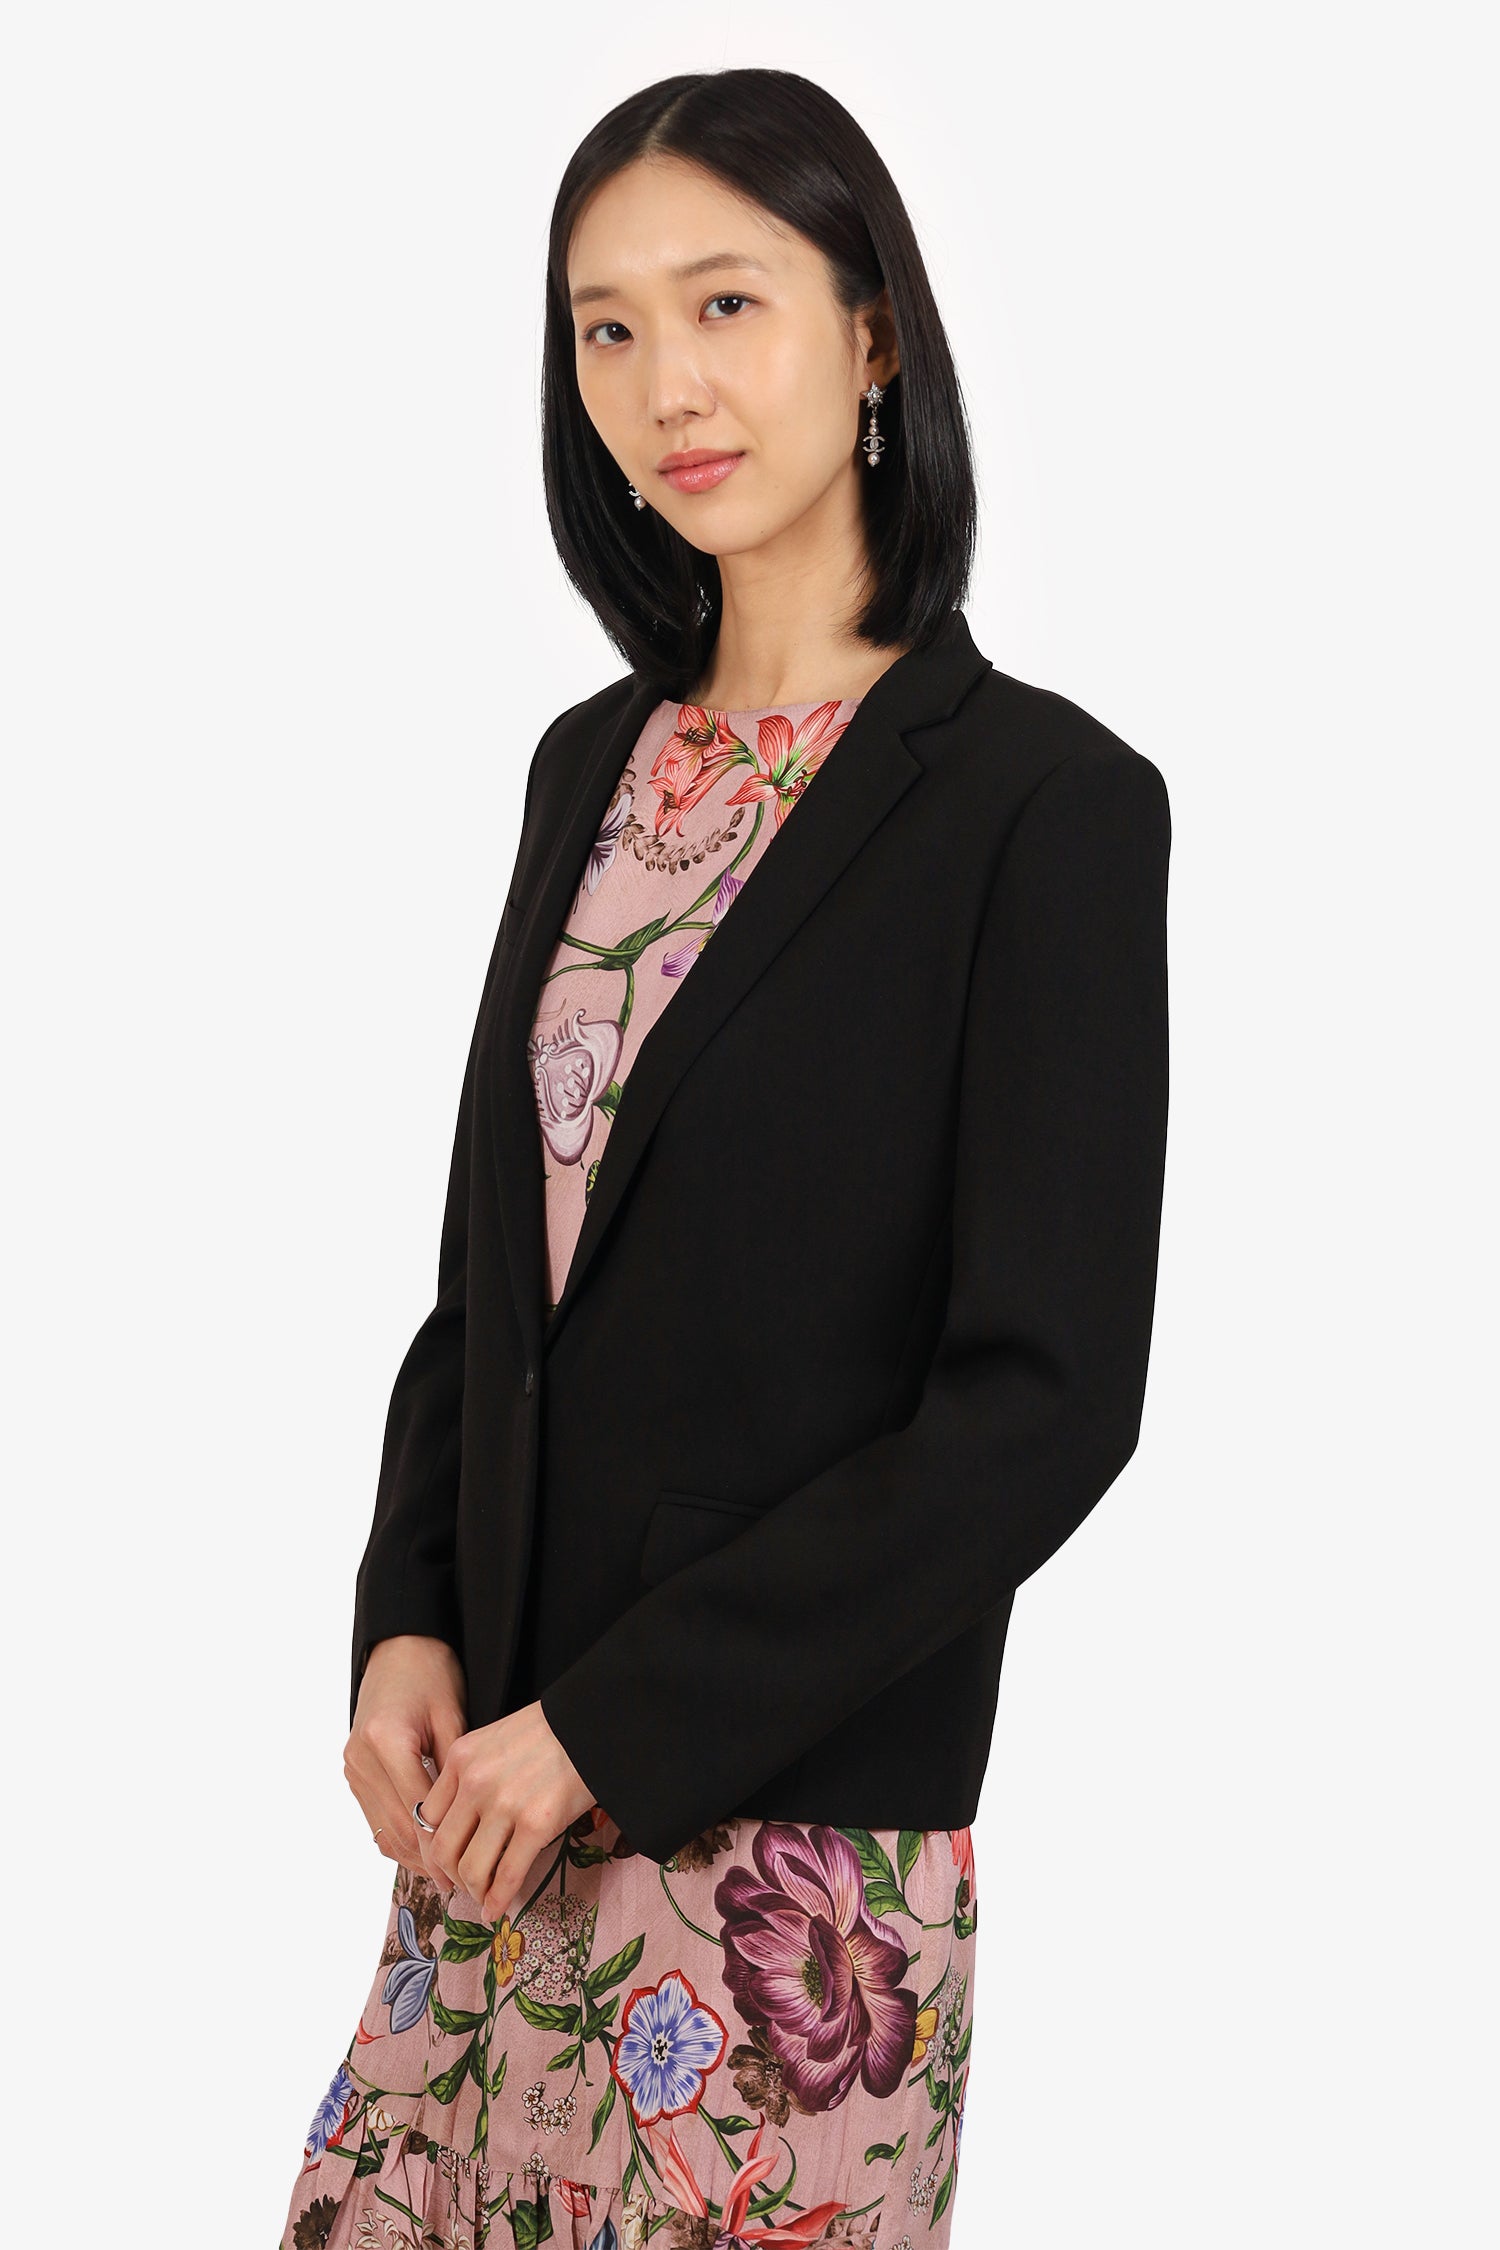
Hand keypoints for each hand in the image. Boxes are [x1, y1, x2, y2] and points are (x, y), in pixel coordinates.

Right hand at [344, 1635, 466, 1872]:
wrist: (398, 1650)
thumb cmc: (432, 1675)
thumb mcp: (453, 1717)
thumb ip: (455, 1772)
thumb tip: (468, 1826)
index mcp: (386, 1740)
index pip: (418, 1811)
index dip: (442, 1847)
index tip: (467, 1873)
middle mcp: (361, 1758)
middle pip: (398, 1828)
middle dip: (429, 1862)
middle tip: (462, 1885)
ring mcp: (352, 1768)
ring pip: (383, 1831)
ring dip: (413, 1858)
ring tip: (446, 1878)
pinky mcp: (352, 1773)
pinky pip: (376, 1819)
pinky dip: (399, 1839)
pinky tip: (425, 1853)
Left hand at [415, 1701, 596, 1922]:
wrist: (592, 1725)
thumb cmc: (548, 1732)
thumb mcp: (494, 1739)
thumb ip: (473, 1773)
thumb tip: (463, 1822)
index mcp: (461, 1757)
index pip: (429, 1817)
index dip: (433, 1846)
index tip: (443, 1861)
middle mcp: (475, 1781)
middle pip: (443, 1848)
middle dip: (450, 1876)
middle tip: (460, 1886)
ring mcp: (504, 1804)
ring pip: (471, 1869)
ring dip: (474, 1892)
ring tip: (483, 1897)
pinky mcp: (536, 1824)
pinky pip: (507, 1875)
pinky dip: (498, 1900)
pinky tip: (497, 1909)